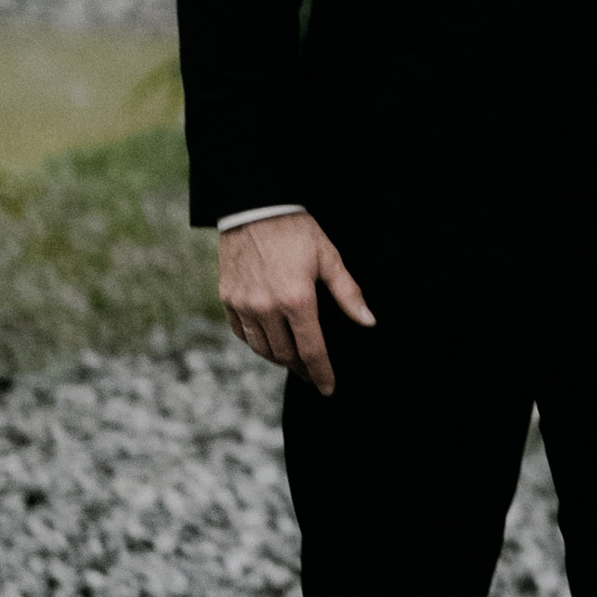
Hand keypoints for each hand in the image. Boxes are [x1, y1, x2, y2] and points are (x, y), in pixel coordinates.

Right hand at [218, 213, 375, 393]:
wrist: (253, 207)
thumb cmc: (296, 230)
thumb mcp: (329, 257)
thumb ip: (348, 293)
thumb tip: (369, 321)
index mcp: (296, 300)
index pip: (312, 350)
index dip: (322, 373)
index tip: (328, 389)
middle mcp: (266, 308)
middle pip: (286, 354)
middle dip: (302, 368)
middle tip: (314, 373)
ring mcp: (244, 305)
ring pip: (262, 348)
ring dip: (280, 358)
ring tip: (294, 359)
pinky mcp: (228, 299)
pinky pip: (243, 334)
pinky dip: (257, 343)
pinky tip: (269, 342)